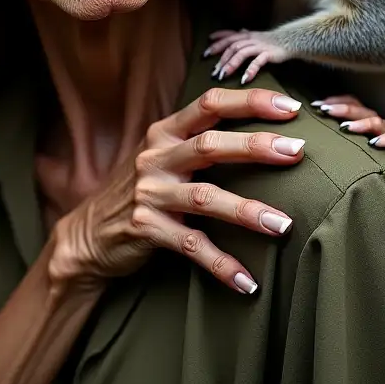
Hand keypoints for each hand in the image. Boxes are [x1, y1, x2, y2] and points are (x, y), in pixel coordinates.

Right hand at [50, 87, 305, 294]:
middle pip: (210, 145)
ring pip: (205, 197)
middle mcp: (156, 157)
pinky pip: (191, 246)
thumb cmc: (141, 190)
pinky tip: (247, 282)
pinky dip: (221, 264)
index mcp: (164, 132)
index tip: (290, 107)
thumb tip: (268, 134)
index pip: (209, 104)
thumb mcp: (163, 157)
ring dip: (247, 211)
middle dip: (255, 146)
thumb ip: (200, 142)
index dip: (250, 102)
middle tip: (296, 151)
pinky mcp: (146, 230)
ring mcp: (149, 194)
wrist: (88, 235)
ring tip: (284, 225)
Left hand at [204, 29, 292, 83]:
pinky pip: (257, 62)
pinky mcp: (269, 53)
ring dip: (231, 64)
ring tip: (223, 76)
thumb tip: (237, 31)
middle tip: (213, 72)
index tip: (205, 53)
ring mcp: (259, 46)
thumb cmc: (271, 40)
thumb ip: (245, 35)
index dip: (216, 43)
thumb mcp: (255, 36)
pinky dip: (250, 70)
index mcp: (246, 35)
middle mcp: (251, 39)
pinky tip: (244, 80)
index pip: (228, 36)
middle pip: (232, 46)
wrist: (292, 40)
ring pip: (241, 52)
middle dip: (221, 59)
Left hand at [314, 94, 384, 192]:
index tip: (316, 105)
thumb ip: (338, 158)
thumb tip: (307, 150)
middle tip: (323, 110)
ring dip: (362, 123)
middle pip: (365, 112)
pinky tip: (375, 144)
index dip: (338, 102)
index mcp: (370, 133)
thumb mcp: (355, 170)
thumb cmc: (382, 187)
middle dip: (344, 108)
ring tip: (345, 127)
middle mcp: (384, 134)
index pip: (356, 108)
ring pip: (381, 124)